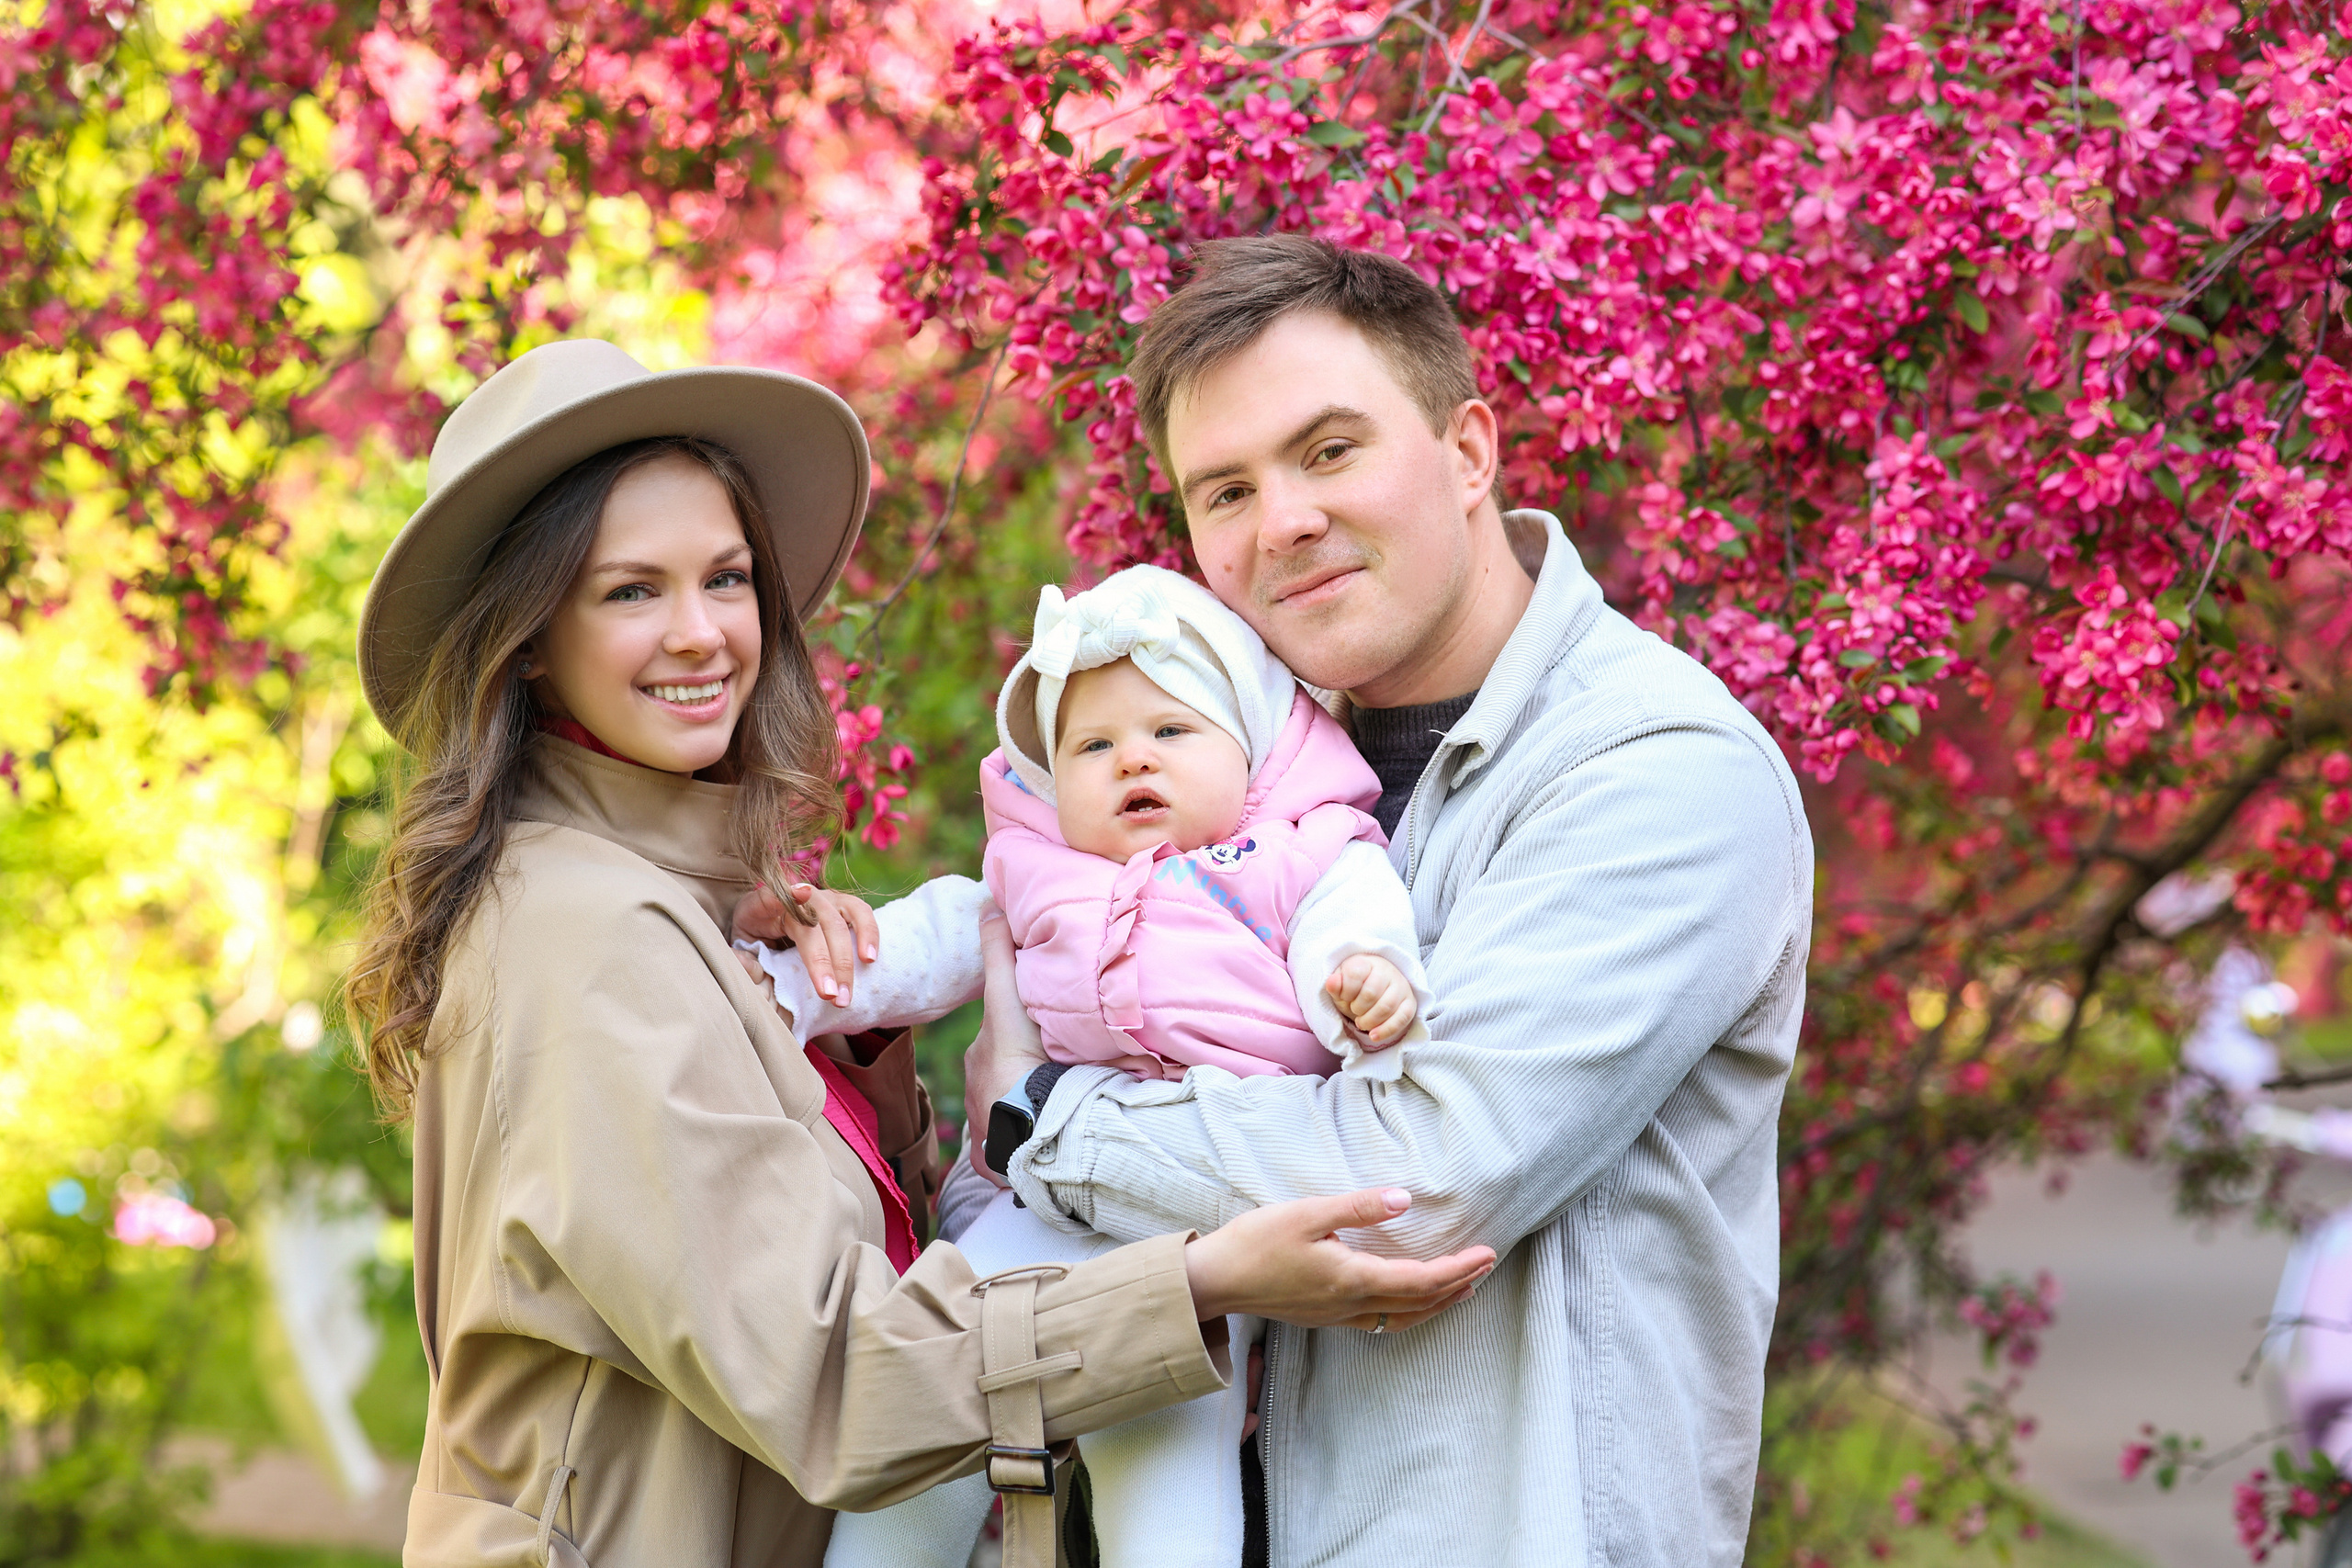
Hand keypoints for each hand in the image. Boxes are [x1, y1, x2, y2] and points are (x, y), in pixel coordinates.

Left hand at [731, 882, 877, 1005]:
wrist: (769, 926)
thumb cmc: (754, 938)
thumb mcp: (740, 943)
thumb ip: (741, 955)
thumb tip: (740, 965)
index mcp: (767, 903)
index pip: (778, 896)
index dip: (791, 895)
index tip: (801, 894)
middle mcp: (801, 896)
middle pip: (815, 923)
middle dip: (825, 961)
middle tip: (828, 996)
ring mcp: (825, 899)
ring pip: (840, 921)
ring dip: (847, 957)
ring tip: (847, 992)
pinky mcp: (843, 906)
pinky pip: (862, 914)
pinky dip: (869, 934)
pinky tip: (870, 959)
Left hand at [962, 907, 1047, 1189]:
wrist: (1029, 1129)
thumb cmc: (1019, 1061)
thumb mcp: (1008, 1000)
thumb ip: (1001, 953)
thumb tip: (987, 904)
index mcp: (982, 1058)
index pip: (1002, 1036)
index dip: (1019, 1029)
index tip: (1041, 1034)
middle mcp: (978, 1095)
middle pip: (1007, 1073)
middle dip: (1027, 1071)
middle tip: (1060, 1068)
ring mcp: (988, 1132)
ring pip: (1013, 1109)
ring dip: (1032, 1107)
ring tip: (1063, 1105)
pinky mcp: (1000, 1163)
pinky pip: (1015, 1150)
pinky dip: (1029, 1142)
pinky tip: (1051, 1141)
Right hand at [1182, 1188, 1494, 1329]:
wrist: (1214, 1281)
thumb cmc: (1256, 1243)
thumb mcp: (1308, 1213)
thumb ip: (1359, 1208)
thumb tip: (1404, 1200)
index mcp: (1353, 1280)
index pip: (1421, 1280)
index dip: (1459, 1268)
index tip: (1488, 1253)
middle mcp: (1351, 1305)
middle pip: (1419, 1303)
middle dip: (1457, 1285)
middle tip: (1486, 1267)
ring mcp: (1338, 1316)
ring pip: (1402, 1318)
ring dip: (1437, 1304)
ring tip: (1462, 1289)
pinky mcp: (1324, 1317)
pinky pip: (1381, 1321)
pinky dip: (1408, 1312)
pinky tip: (1407, 1301)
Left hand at [1325, 954, 1416, 1047]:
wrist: (1375, 986)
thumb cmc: (1355, 987)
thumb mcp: (1341, 985)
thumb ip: (1335, 984)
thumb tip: (1331, 982)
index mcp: (1367, 962)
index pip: (1355, 974)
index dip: (1346, 991)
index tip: (1344, 997)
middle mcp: (1387, 971)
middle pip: (1371, 994)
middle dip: (1357, 1008)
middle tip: (1354, 1011)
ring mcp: (1401, 986)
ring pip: (1386, 1007)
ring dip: (1369, 1021)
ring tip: (1361, 1023)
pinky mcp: (1409, 1003)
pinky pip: (1401, 1019)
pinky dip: (1386, 1030)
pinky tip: (1373, 1036)